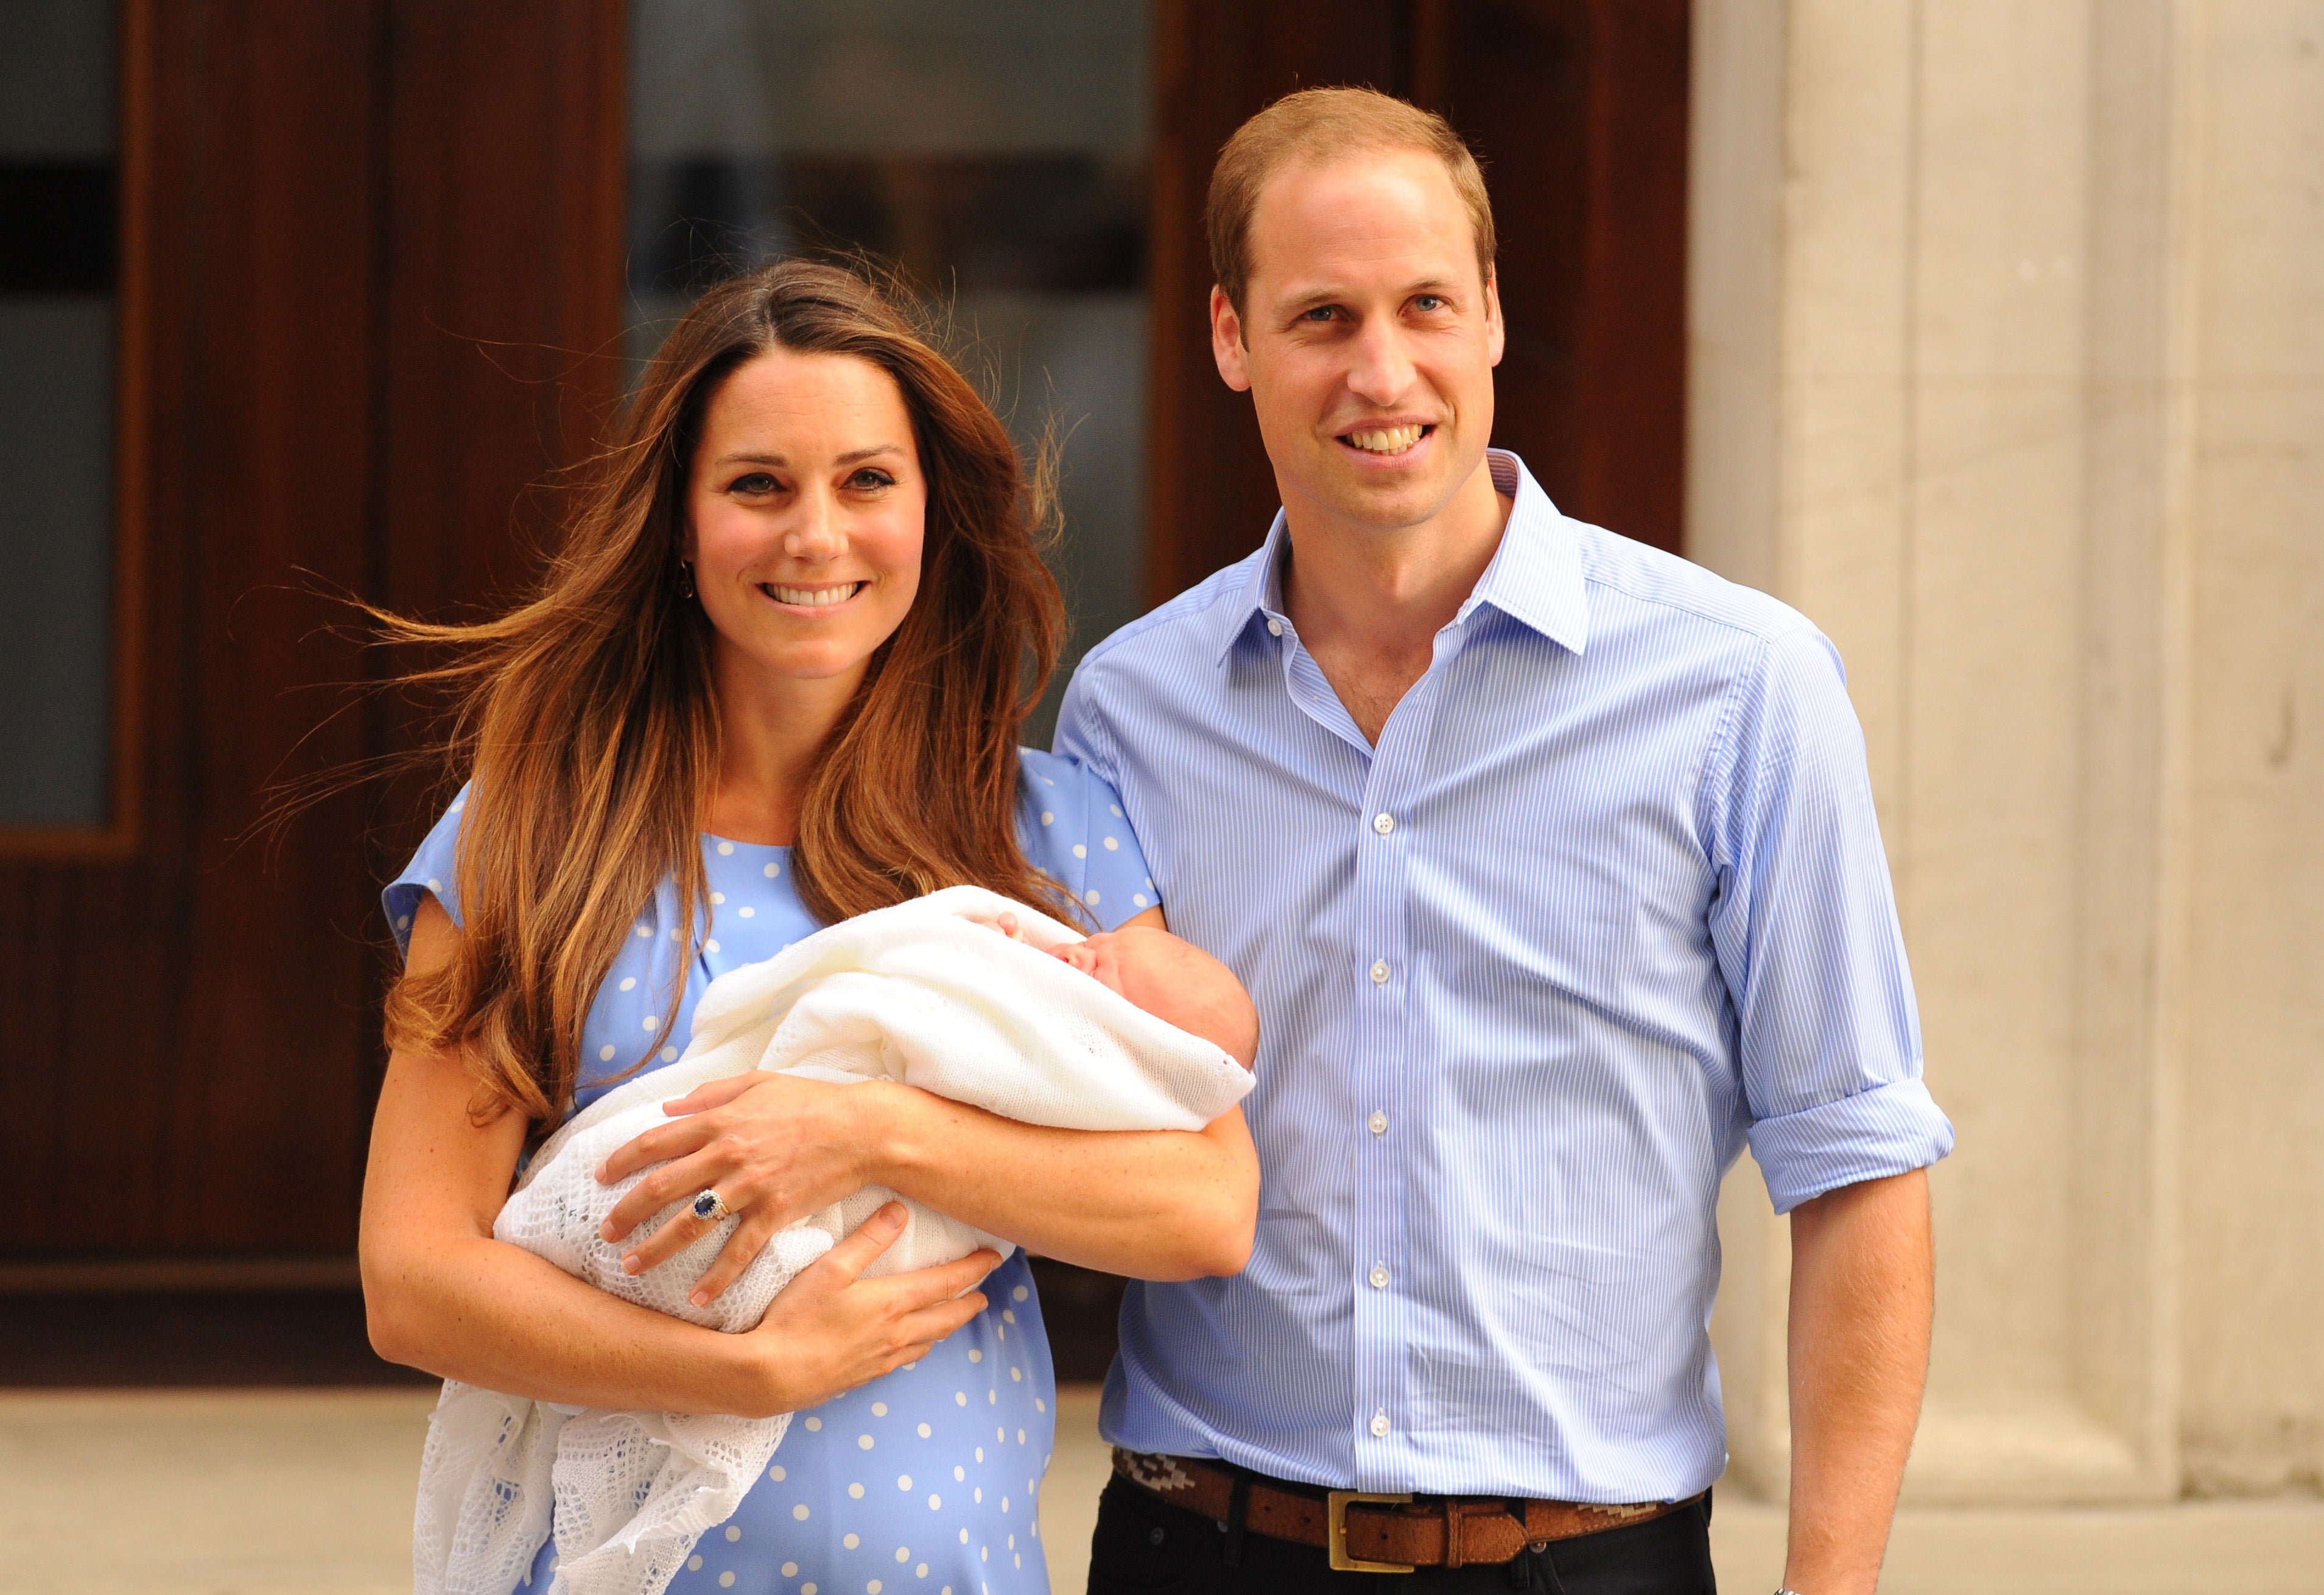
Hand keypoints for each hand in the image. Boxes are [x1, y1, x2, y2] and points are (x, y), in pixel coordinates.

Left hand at [595, 1071, 896, 1295]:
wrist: (862, 1129)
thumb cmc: (813, 1101)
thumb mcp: (759, 1082)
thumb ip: (711, 1093)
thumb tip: (669, 1106)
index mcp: (720, 1121)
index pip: (656, 1141)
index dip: (621, 1159)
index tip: (600, 1177)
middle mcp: (727, 1154)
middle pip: (661, 1187)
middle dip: (626, 1213)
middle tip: (605, 1233)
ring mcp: (750, 1186)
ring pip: (690, 1223)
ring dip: (656, 1249)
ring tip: (631, 1267)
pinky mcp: (776, 1213)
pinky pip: (739, 1251)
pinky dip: (716, 1278)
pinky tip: (697, 1298)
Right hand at [735, 1202, 1000, 1415]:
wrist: (772, 1375)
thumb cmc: (797, 1318)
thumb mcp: (830, 1268)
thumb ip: (868, 1239)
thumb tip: (900, 1210)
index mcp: (893, 1303)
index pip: (947, 1282)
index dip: (973, 1269)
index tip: (994, 1258)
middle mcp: (897, 1334)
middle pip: (947, 1317)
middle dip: (969, 1303)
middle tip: (983, 1294)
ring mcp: (883, 1359)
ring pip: (928, 1341)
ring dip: (946, 1326)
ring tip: (953, 1316)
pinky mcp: (865, 1377)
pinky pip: (906, 1359)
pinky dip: (920, 1346)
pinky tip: (913, 1345)